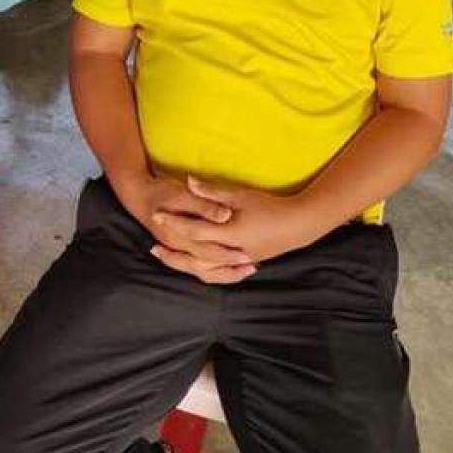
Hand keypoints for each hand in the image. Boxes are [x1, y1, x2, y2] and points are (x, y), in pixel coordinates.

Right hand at [115, 172, 257, 284]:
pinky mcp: (180, 247)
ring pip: (203, 271)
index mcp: (179, 237)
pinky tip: (230, 265)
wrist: (137, 194)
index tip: (249, 255)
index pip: (208, 252)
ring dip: (225, 272)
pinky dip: (215, 268)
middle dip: (231, 268)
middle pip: (208, 266)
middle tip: (254, 266)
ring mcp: (178, 249)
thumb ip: (204, 206)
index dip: (228, 255)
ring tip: (247, 270)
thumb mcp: (182, 195)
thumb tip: (225, 215)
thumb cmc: (161, 192)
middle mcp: (178, 248)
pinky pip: (199, 266)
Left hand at [150, 177, 323, 276]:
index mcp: (228, 233)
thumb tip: (189, 180)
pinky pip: (217, 271)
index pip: (193, 230)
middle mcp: (229, 252)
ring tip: (168, 257)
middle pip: (194, 257)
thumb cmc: (269, 207)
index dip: (173, 223)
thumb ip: (212, 191)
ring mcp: (237, 261)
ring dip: (184, 264)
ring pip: (204, 269)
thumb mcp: (240, 195)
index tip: (156, 216)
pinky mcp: (243, 263)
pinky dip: (202, 269)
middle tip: (153, 247)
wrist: (298, 225)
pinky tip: (193, 264)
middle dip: (172, 253)